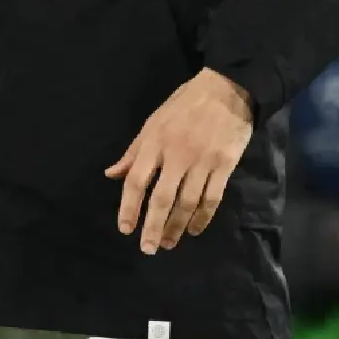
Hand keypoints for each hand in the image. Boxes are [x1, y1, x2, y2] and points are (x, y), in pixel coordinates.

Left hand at [108, 68, 254, 253]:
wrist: (226, 90)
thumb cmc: (184, 105)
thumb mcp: (153, 122)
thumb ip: (134, 152)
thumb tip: (111, 174)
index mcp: (154, 142)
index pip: (136, 180)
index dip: (128, 207)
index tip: (125, 229)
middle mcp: (177, 154)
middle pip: (162, 198)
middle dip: (153, 226)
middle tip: (148, 249)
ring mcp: (202, 161)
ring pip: (187, 203)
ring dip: (177, 226)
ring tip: (169, 243)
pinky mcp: (225, 165)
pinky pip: (212, 198)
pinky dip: (202, 217)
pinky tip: (194, 229)